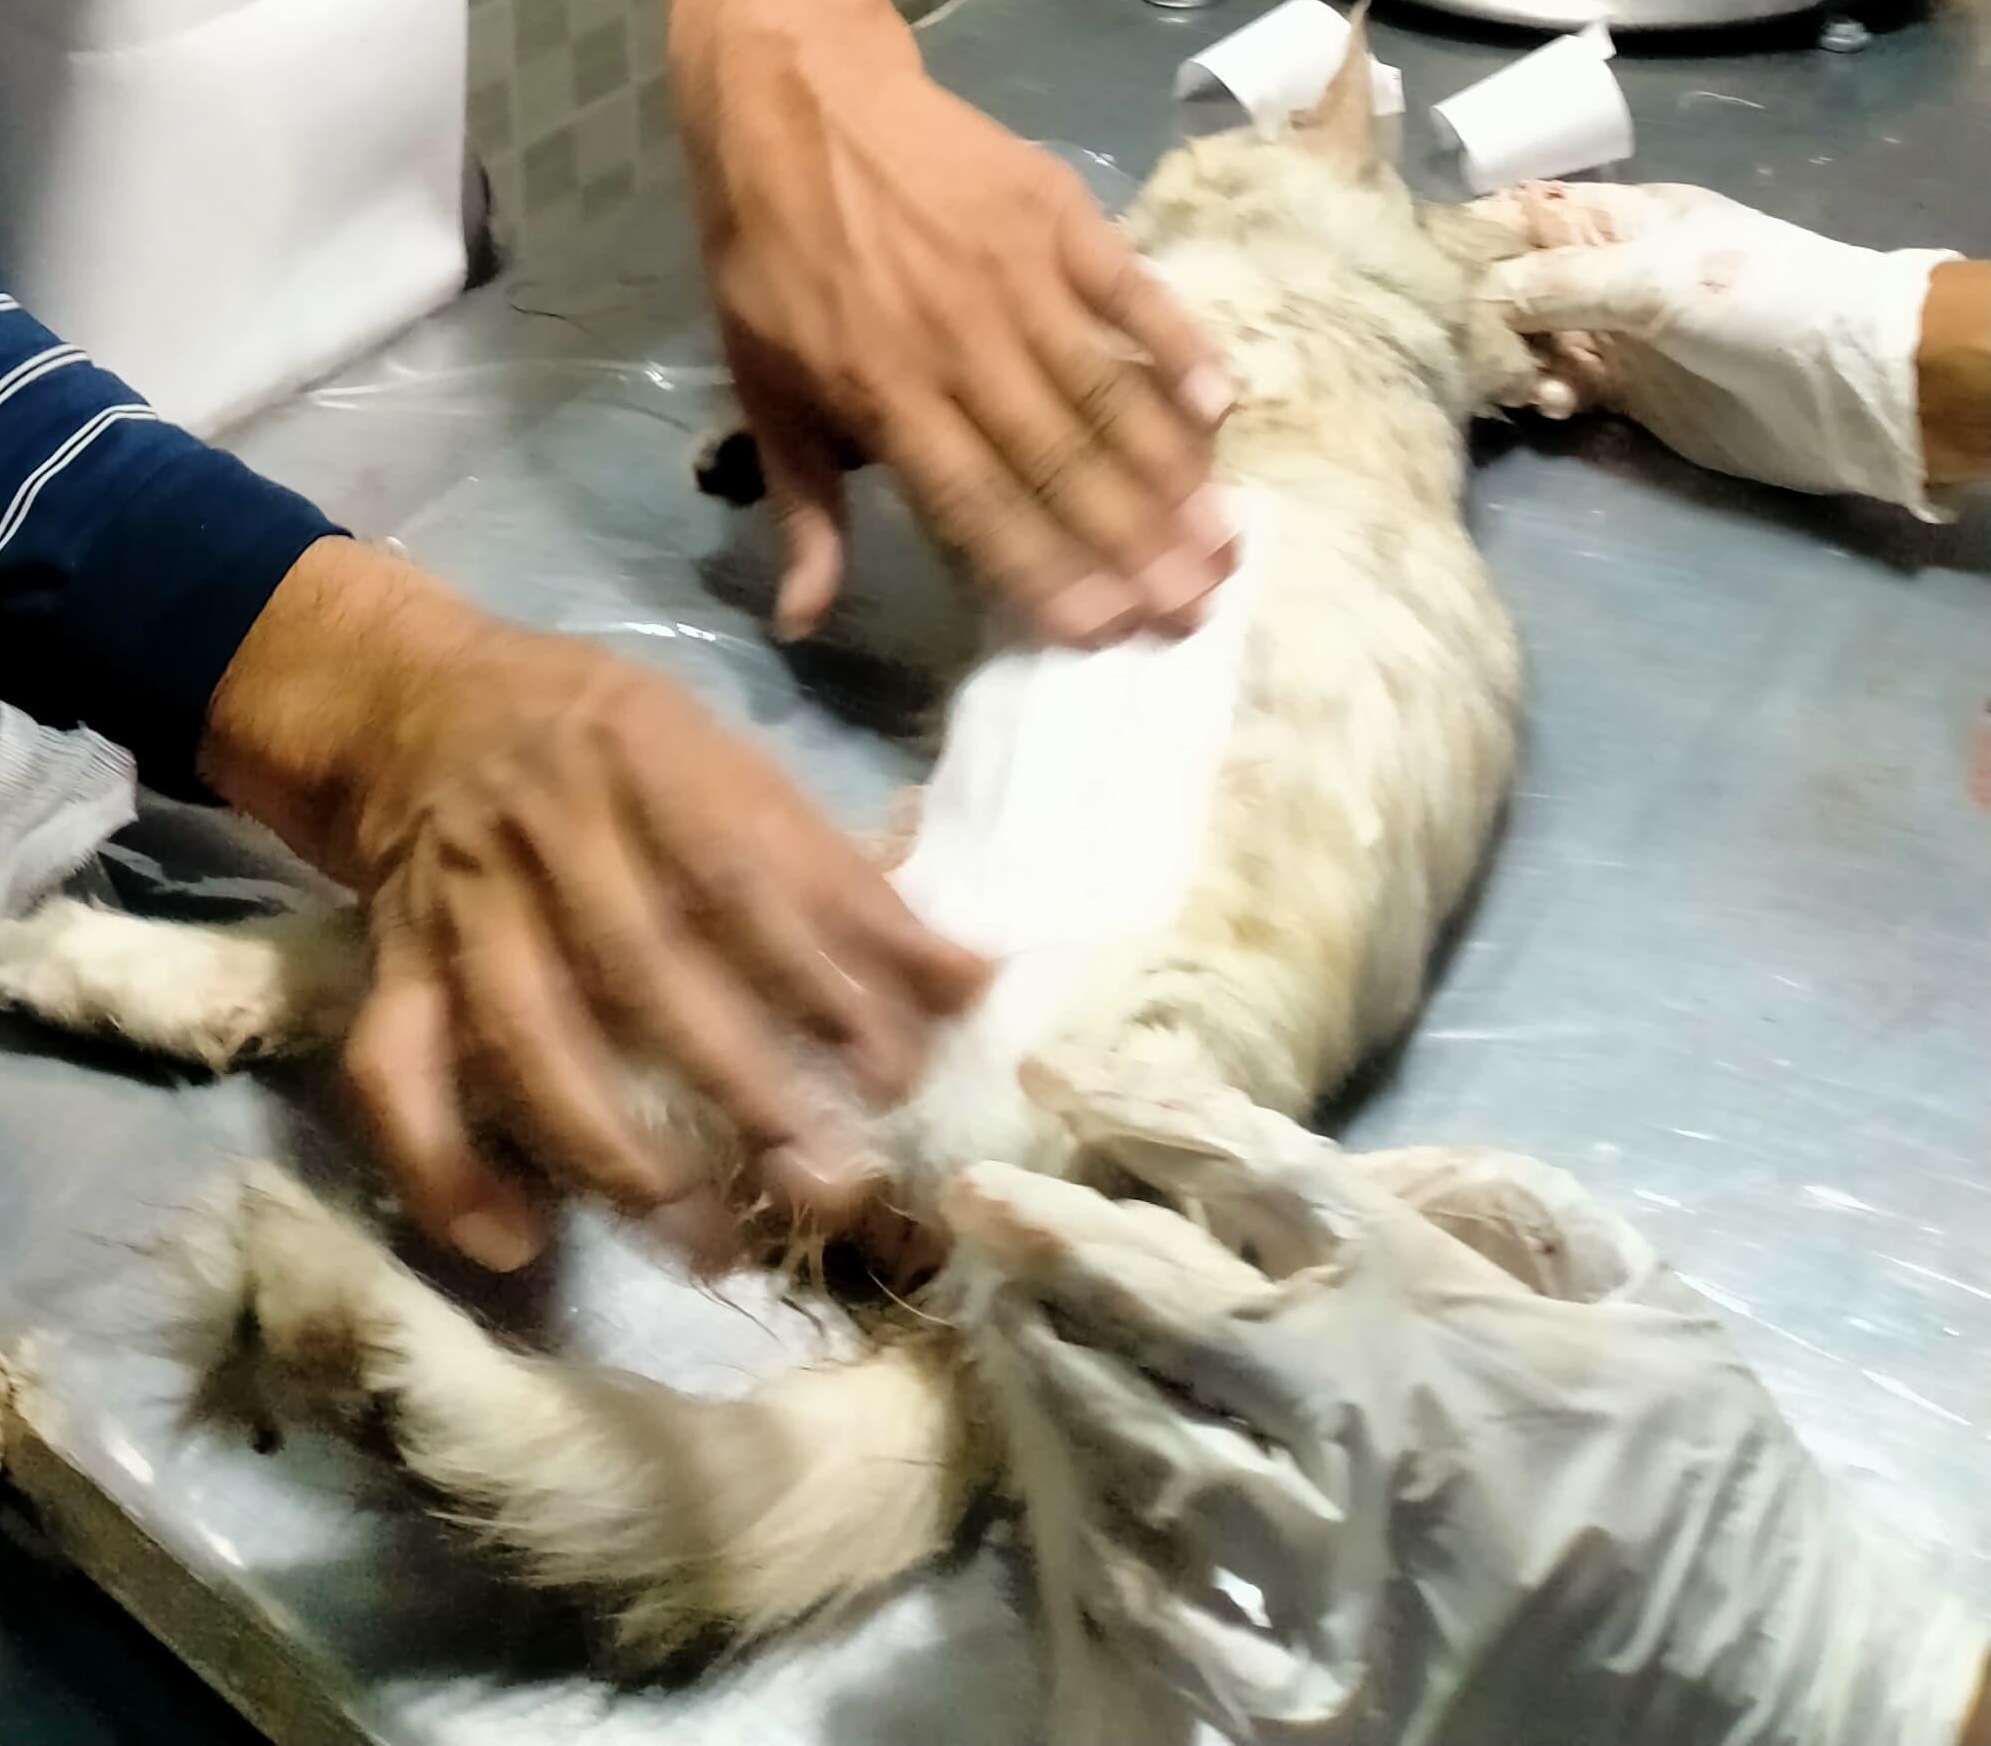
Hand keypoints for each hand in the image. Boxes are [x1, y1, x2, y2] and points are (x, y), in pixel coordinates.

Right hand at [200, 543, 983, 1267]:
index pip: (735, 871)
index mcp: (639, 750)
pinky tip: (518, 1240)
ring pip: (523, 1036)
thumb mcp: (720, 758)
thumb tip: (970, 981)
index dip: (817, 975)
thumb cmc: (605, 740)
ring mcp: (457, 903)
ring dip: (613, 1150)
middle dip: (739, 1084)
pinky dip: (446, 1166)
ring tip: (704, 1244)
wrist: (412, 702)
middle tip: (825, 1186)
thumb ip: (831, 870)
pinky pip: (395, 1077)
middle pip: (639, 965)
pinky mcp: (391, 969)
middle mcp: (542, 824)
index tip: (897, 1074)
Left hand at [639, 0, 1233, 646]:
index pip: (976, 503)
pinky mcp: (1054, 211)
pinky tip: (1220, 404)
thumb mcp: (760, 382)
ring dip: (1169, 469)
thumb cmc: (769, 255)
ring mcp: (1014, 273)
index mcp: (881, 392)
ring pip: (1106, 388)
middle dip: (1130, 543)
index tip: (1104, 632)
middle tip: (1195, 606)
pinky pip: (1130, 288)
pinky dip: (1178, 343)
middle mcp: (957, 342)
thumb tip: (800, 621)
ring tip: (1224, 538)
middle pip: (1058, 458)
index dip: (1043, 570)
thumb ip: (802, 506)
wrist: (794, 99)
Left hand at [950, 1071, 1989, 1745]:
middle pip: (1160, 1292)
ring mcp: (1332, 1556)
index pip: (1253, 1169)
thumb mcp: (1647, 1298)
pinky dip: (1112, 1556)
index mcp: (1433, 1302)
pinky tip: (1070, 1513)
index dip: (1147, 1106)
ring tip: (1000, 1322)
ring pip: (1144, 1442)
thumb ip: (1511, 1202)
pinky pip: (1177, 1612)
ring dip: (1058, 1374)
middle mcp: (1359, 1411)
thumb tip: (1388, 1158)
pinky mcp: (1326, 1695)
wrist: (1790, 1699)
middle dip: (1051, 1228)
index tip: (1063, 1074)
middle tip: (969, 1188)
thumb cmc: (1715, 1487)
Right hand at [1487, 179, 1949, 511]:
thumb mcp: (1649, 276)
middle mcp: (1608, 272)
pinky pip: (1567, 390)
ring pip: (1534, 342)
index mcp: (1615, 219)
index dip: (1470, 233)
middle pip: (1516, 284)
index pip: (1521, 214)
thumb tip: (1474, 292)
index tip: (1416, 264)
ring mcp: (1620, 337)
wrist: (1846, 386)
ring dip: (1516, 361)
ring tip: (1522, 383)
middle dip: (1481, 309)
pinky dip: (1549, 397)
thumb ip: (1557, 283)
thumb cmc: (1752, 298)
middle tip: (1452, 340)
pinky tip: (1553, 407)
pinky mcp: (1633, 397)